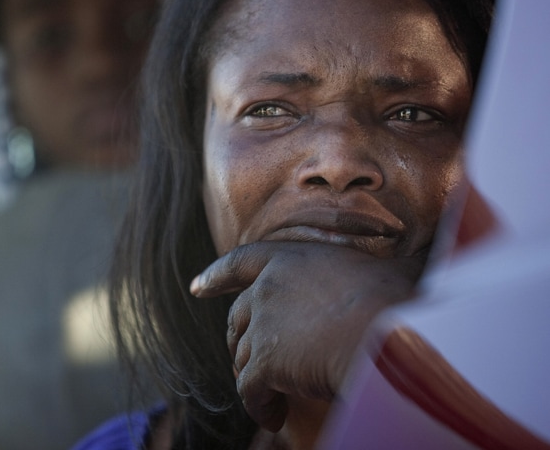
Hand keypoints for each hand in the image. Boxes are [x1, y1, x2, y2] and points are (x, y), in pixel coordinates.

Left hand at [190, 241, 425, 431]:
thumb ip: (403, 256)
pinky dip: (258, 406)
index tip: (197, 288)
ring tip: (269, 394)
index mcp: (290, 259)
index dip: (217, 275)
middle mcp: (267, 287)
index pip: (242, 262)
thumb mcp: (395, 266)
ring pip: (242, 356)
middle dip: (240, 339)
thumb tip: (449, 230)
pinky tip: (273, 417)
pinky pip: (249, 390)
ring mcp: (263, 323)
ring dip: (251, 376)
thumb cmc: (400, 298)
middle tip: (251, 360)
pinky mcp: (264, 362)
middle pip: (237, 317)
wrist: (389, 332)